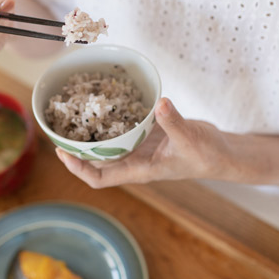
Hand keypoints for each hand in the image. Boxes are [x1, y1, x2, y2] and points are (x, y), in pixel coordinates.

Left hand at [55, 97, 235, 187]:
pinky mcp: (146, 134)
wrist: (221, 153)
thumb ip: (174, 123)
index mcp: (139, 169)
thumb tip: (160, 104)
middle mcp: (133, 160)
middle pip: (95, 160)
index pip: (99, 178)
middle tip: (58, 126)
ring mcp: (138, 147)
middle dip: (75, 147)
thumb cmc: (207, 155)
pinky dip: (111, 117)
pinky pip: (122, 128)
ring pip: (107, 144)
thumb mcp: (191, 139)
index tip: (62, 153)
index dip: (78, 168)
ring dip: (90, 132)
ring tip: (72, 112)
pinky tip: (104, 100)